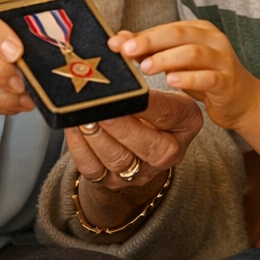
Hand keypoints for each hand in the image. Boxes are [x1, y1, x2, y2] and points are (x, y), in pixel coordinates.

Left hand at [63, 89, 204, 230]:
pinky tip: (73, 128)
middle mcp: (169, 153)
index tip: (130, 92)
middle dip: (121, 125)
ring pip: (118, 159)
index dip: (147, 103)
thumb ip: (148, 89)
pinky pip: (94, 168)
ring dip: (98, 137)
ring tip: (84, 116)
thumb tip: (118, 78)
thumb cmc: (155, 107)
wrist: (146, 137)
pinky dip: (80, 148)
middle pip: (146, 145)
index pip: (167, 113)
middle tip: (102, 108)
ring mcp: (141, 171)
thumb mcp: (165, 92)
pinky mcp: (114, 181)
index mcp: (186, 124)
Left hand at [112, 22, 259, 128]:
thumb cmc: (206, 77)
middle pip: (179, 34)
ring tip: (146, 68)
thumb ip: (151, 50)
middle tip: (126, 51)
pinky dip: (189, 78)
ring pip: (193, 52)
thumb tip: (119, 39)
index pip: (166, 28)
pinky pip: (208, 77)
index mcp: (199, 30)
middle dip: (150, 41)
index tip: (115, 43)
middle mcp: (213, 40)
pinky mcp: (228, 81)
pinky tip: (171, 81)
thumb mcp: (178, 62)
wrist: (242, 100)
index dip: (140, 35)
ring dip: (167, 59)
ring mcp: (223, 59)